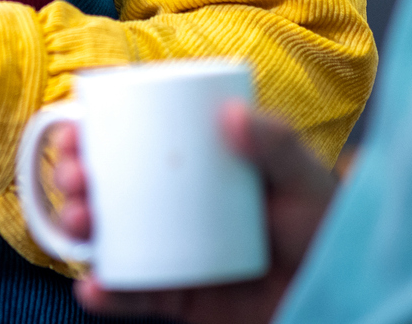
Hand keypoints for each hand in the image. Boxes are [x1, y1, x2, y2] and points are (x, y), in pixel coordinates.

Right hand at [65, 104, 337, 323]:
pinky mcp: (176, 297)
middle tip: (73, 177)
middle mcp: (170, 206)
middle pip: (105, 186)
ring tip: (80, 225)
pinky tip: (92, 288)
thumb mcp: (306, 181)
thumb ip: (279, 144)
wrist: (340, 300)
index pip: (129, 140)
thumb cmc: (323, 232)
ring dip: (77, 229)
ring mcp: (169, 251)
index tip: (73, 130)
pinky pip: (132, 297)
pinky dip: (105, 296)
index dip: (89, 133)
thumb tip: (231, 112)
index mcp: (191, 168)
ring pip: (107, 237)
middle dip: (72, 178)